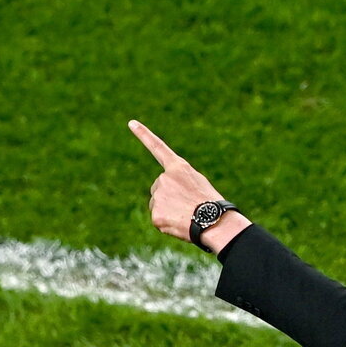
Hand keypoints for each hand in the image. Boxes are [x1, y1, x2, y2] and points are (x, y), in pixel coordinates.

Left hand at [128, 119, 225, 241]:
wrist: (214, 221)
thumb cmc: (211, 204)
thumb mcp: (198, 184)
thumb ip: (180, 182)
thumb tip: (169, 196)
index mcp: (178, 168)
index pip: (158, 148)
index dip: (144, 135)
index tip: (131, 123)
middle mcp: (164, 178)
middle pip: (159, 188)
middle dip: (169, 197)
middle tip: (187, 205)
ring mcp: (158, 196)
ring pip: (158, 204)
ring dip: (169, 210)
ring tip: (187, 215)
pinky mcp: (155, 214)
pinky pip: (159, 219)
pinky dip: (168, 224)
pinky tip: (180, 223)